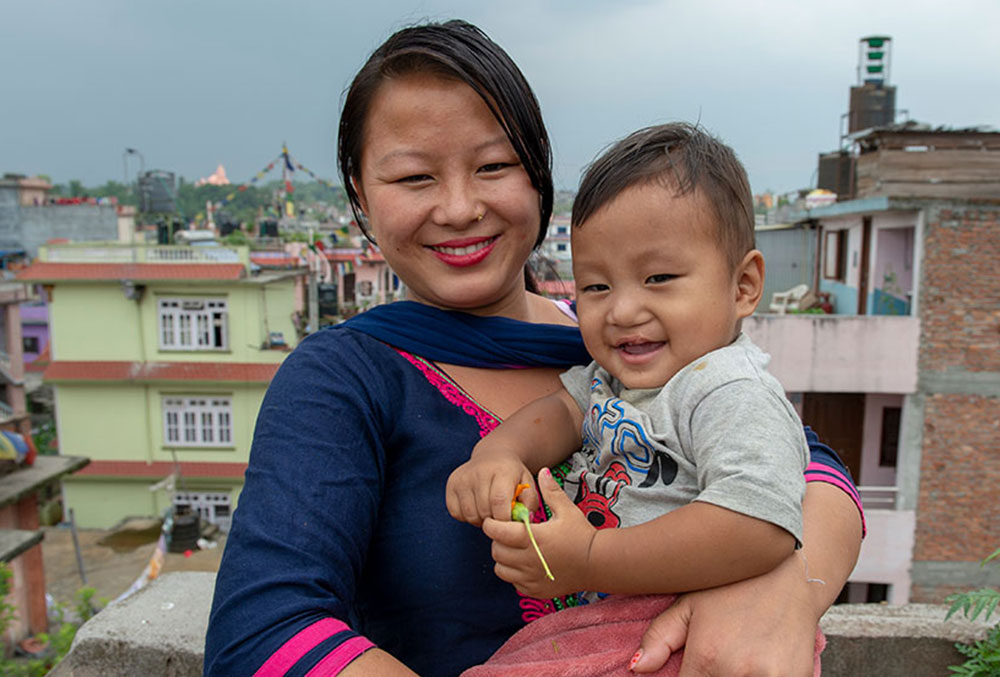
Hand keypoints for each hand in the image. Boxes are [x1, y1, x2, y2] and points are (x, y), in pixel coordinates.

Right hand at [445, 441, 535, 526]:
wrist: (494, 455)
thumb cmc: (513, 476)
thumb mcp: (528, 485)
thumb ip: (530, 504)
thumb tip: (524, 521)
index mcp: (502, 470)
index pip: (499, 502)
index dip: (504, 519)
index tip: (509, 524)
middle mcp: (479, 471)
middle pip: (484, 511)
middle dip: (494, 521)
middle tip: (500, 517)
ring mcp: (463, 477)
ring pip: (470, 515)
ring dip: (481, 520)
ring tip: (489, 512)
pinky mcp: (451, 484)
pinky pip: (456, 513)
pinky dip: (466, 517)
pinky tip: (476, 507)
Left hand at [483, 467, 595, 598]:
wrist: (598, 564)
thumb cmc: (582, 535)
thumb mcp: (568, 510)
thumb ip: (551, 491)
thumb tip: (543, 471)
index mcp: (533, 538)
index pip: (497, 532)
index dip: (492, 525)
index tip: (495, 521)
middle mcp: (529, 560)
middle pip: (496, 551)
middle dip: (498, 541)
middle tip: (508, 534)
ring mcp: (532, 578)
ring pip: (501, 569)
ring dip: (504, 559)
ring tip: (515, 550)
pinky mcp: (536, 591)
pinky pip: (514, 584)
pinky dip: (515, 575)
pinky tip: (526, 565)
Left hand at [630, 551, 819, 675]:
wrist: (792, 573)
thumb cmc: (736, 584)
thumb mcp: (690, 603)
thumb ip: (659, 637)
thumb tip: (637, 668)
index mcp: (707, 657)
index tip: (690, 671)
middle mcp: (738, 673)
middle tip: (714, 661)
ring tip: (734, 659)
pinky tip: (756, 664)